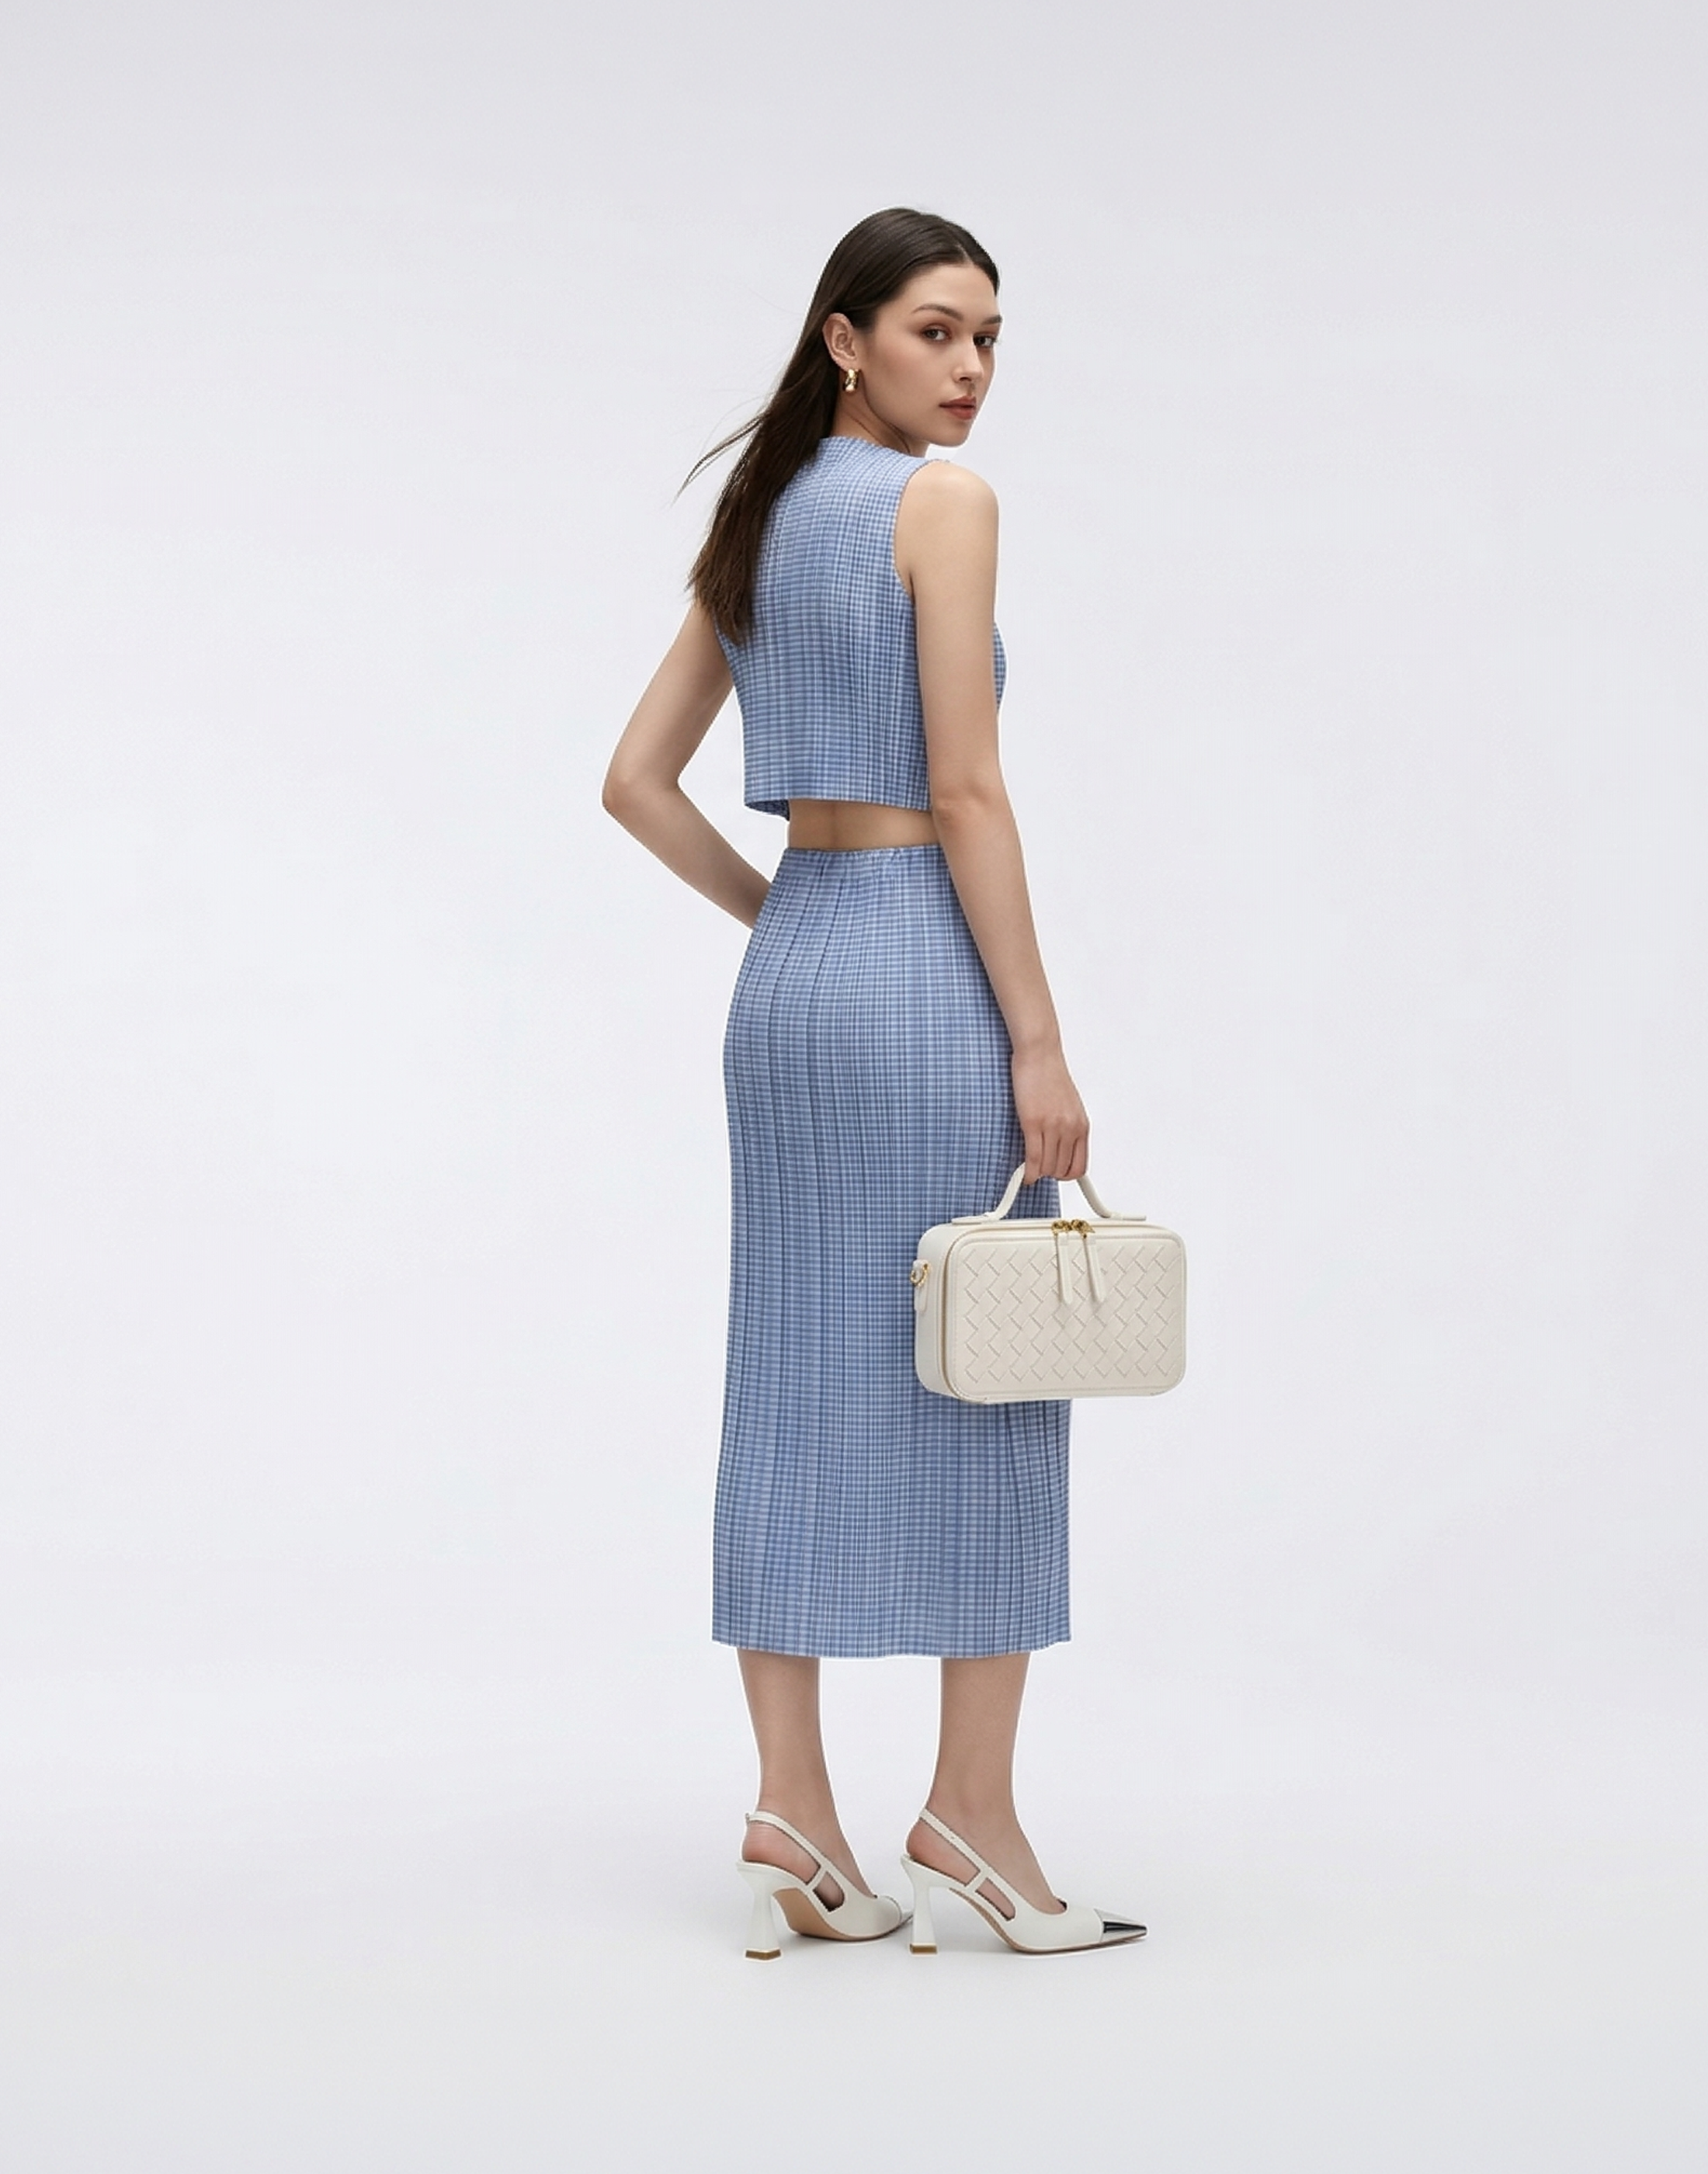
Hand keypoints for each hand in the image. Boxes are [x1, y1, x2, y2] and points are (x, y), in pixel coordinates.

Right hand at [1010, 1044, 1089, 1183]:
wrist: (1039, 1054)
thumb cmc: (1049, 1075)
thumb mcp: (1068, 1106)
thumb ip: (1067, 1128)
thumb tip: (1061, 1148)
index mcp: (1081, 1125)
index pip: (1080, 1166)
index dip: (1067, 1176)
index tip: (1056, 1175)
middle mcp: (1070, 1128)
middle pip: (1061, 1169)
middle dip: (1048, 1174)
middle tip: (1037, 1169)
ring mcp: (1052, 1127)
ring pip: (1047, 1167)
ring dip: (1037, 1173)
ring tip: (1028, 1170)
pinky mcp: (1033, 1123)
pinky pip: (1033, 1158)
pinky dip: (1028, 1172)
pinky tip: (1024, 1175)